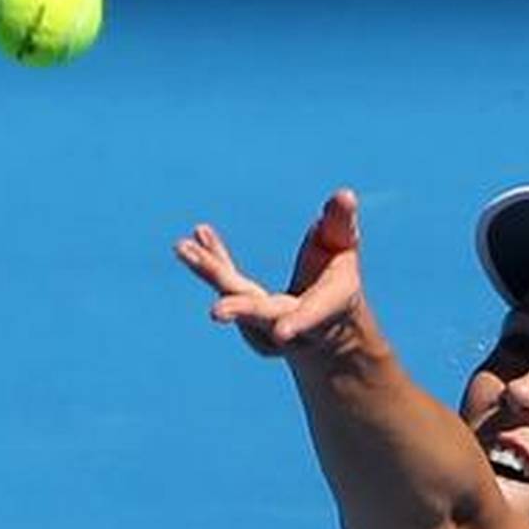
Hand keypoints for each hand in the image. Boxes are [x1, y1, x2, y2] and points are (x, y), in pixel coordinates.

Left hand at [174, 188, 366, 358]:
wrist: (321, 326)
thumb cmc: (338, 281)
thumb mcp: (345, 249)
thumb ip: (341, 224)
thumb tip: (344, 195)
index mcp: (326, 309)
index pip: (313, 316)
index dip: (299, 323)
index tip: (283, 333)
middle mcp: (292, 323)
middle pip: (263, 315)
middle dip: (242, 311)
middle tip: (217, 312)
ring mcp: (263, 324)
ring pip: (236, 298)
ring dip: (211, 271)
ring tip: (183, 248)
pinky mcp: (243, 314)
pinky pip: (226, 284)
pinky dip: (212, 260)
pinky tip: (199, 234)